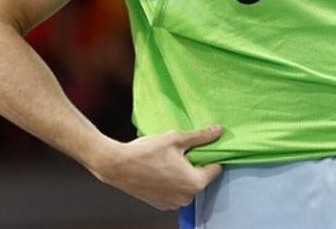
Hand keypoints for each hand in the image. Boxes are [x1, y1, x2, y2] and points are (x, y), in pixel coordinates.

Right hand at [88, 124, 224, 209]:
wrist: (117, 165)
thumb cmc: (146, 152)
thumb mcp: (176, 139)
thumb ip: (200, 136)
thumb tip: (218, 130)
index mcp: (195, 183)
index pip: (216, 168)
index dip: (210, 155)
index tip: (201, 147)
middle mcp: (187, 197)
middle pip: (201, 178)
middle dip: (195, 165)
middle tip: (181, 152)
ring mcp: (173, 204)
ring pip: (187, 185)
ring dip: (183, 174)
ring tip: (169, 160)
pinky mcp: (161, 204)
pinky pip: (175, 192)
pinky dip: (172, 182)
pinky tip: (161, 169)